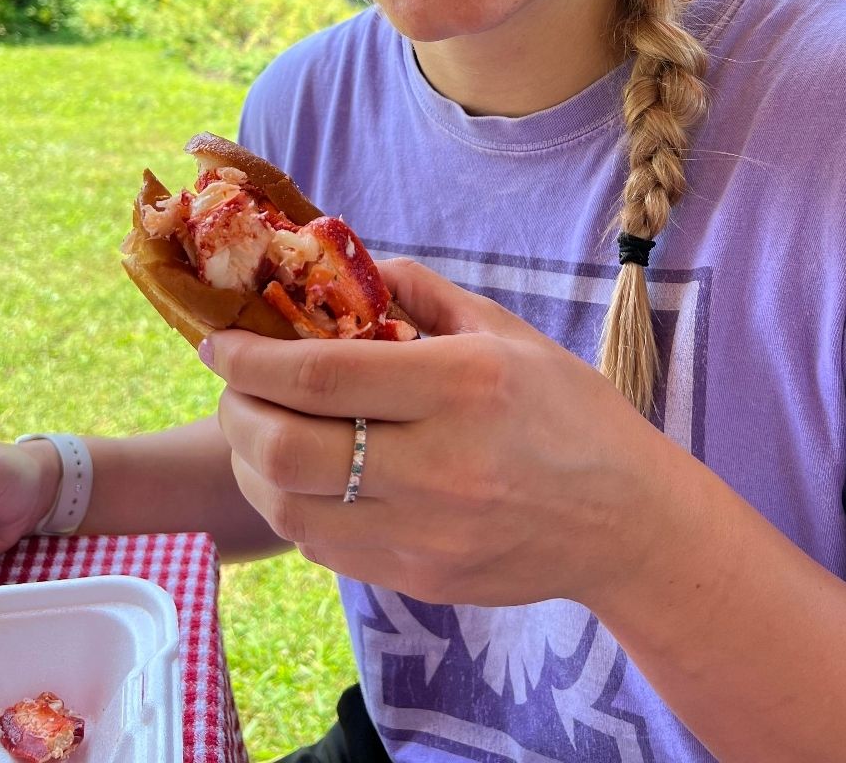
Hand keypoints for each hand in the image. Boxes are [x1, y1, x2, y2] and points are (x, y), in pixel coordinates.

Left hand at [209, 259, 664, 606]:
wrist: (627, 521)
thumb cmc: (568, 410)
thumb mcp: (504, 329)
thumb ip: (419, 291)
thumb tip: (345, 266)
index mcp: (460, 385)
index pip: (318, 375)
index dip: (248, 358)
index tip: (218, 342)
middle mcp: (437, 464)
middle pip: (284, 451)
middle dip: (233, 413)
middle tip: (233, 388)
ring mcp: (425, 533)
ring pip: (288, 509)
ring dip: (252, 464)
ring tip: (260, 430)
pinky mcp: (418, 579)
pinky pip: (322, 546)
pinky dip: (294, 505)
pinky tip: (309, 476)